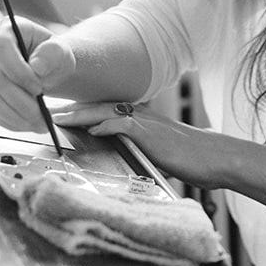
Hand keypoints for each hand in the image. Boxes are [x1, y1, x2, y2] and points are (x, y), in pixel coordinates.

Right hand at [0, 17, 76, 131]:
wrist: (49, 68)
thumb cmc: (54, 56)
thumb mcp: (60, 51)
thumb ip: (52, 54)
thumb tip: (36, 68)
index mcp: (6, 29)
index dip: (17, 71)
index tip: (38, 88)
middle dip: (21, 102)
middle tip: (43, 116)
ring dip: (18, 117)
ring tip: (41, 125)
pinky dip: (12, 122)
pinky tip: (30, 124)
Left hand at [56, 101, 226, 189]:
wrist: (214, 157)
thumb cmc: (190, 158)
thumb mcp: (158, 152)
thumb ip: (140, 150)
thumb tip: (123, 158)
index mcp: (142, 119)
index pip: (105, 111)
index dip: (83, 112)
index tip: (63, 115)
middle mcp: (141, 115)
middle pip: (100, 107)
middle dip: (74, 110)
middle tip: (50, 112)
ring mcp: (146, 123)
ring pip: (107, 112)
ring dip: (82, 114)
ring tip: (61, 118)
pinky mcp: (151, 134)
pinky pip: (124, 126)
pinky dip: (107, 126)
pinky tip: (93, 130)